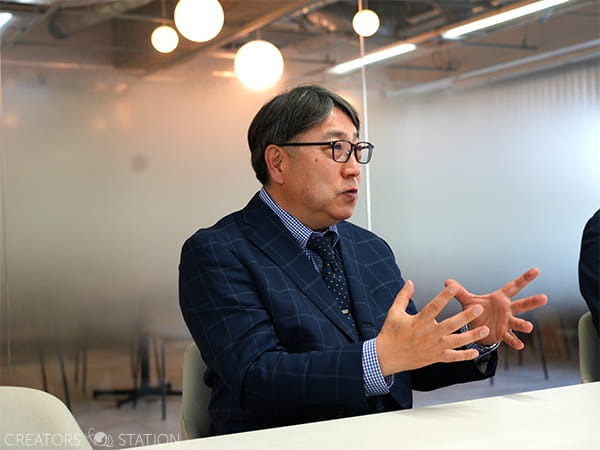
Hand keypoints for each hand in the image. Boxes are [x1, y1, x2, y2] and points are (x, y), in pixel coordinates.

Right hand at [375, 280, 489, 376]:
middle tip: (479, 309)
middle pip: (451, 324)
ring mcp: (434, 347)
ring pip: (457, 341)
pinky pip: (453, 358)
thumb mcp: (394, 312)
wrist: (387, 356)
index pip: (434, 306)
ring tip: (485, 330)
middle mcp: (429, 334)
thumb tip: (410, 283)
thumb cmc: (390, 334)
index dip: (444, 296)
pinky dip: (465, 356)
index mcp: (419, 321)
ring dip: (472, 336)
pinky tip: (475, 352)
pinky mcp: (435, 357)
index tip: (454, 287)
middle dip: (466, 316)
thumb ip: (403, 296)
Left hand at [448, 268, 547, 349]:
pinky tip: (519, 345)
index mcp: (500, 298)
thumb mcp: (467, 301)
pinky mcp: (503, 334)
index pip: (514, 286)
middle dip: (532, 301)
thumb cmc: (475, 311)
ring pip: (518, 322)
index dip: (525, 278)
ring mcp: (507, 322)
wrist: (475, 329)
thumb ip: (459, 291)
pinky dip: (514, 341)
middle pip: (522, 304)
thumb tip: (447, 281)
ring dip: (523, 324)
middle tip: (544, 297)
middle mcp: (507, 309)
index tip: (536, 270)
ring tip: (529, 327)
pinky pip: (510, 338)